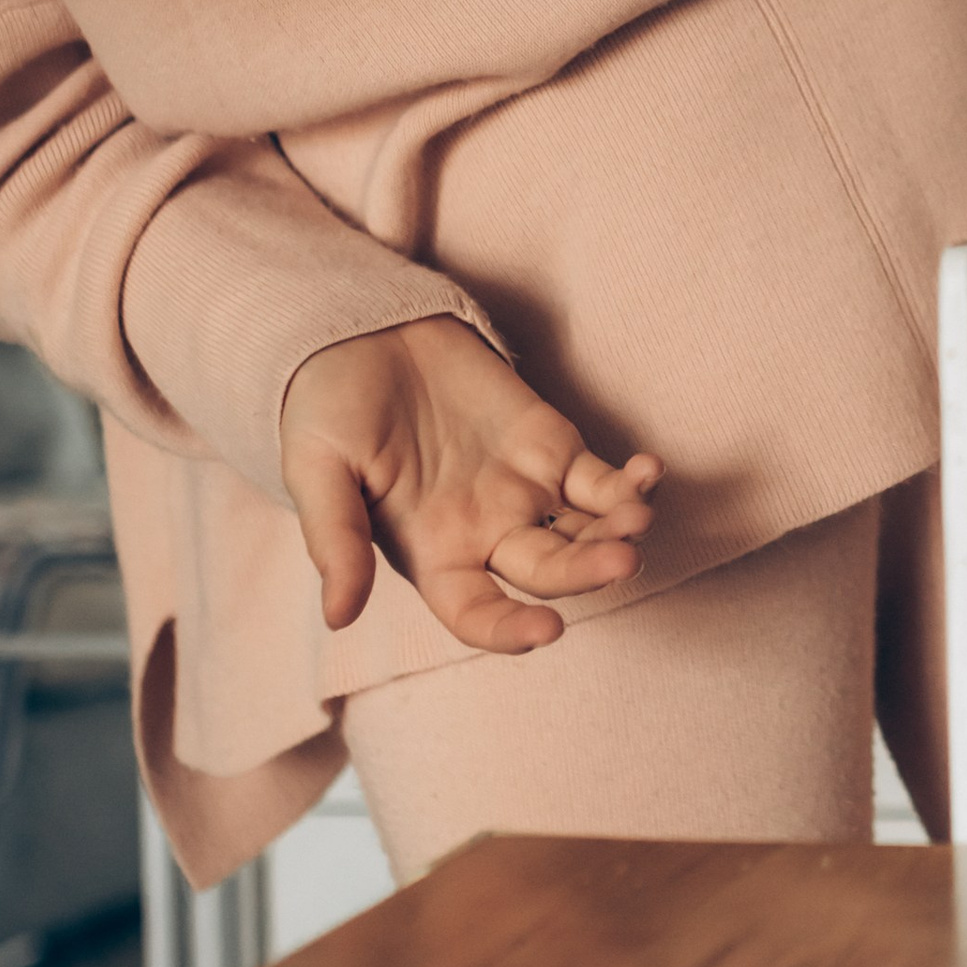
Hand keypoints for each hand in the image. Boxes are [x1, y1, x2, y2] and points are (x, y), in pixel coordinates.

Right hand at [279, 315, 662, 655]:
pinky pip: (604, 479)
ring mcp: (526, 491)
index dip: (510, 631)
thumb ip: (335, 539)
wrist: (360, 334)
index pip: (478, 614)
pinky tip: (648, 471)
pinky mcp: (554, 447)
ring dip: (619, 530)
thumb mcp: (317, 471)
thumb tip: (338, 618)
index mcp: (432, 556)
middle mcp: (487, 534)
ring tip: (637, 514)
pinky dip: (631, 482)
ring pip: (587, 531)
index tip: (548, 630)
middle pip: (550, 572)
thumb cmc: (328, 408)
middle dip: (588, 571)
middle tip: (621, 558)